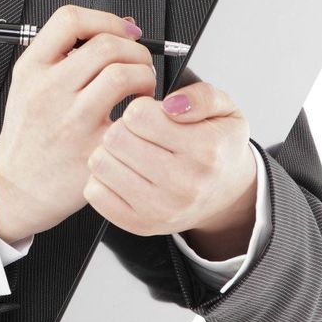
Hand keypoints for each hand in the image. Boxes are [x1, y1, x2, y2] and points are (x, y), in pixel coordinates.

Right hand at [0, 6, 157, 239]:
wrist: (17, 188)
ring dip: (144, 76)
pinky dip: (145, 111)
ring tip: (141, 88)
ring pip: (123, 75)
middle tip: (138, 64)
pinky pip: (132, 117)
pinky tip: (139, 117)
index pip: (70, 20)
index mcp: (32, 69)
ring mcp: (71, 121)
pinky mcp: (93, 149)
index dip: (105, 19)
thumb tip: (121, 27)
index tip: (122, 31)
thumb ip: (66, 54)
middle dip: (134, 49)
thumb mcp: (30, 85)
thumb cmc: (30, 135)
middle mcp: (49, 91)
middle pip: (105, 44)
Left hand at [82, 73, 257, 243]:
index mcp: (205, 150)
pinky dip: (104, 179)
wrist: (225, 194)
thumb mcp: (226, 110)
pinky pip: (95, 193)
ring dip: (111, 152)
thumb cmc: (219, 147)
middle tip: (141, 135)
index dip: (141, 108)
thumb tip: (171, 104)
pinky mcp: (141, 225)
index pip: (138, 114)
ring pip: (100, 163)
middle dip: (123, 128)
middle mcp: (184, 184)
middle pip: (115, 137)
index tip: (152, 116)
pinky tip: (125, 174)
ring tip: (132, 153)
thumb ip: (202, 96)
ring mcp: (160, 209)